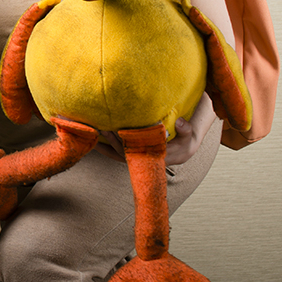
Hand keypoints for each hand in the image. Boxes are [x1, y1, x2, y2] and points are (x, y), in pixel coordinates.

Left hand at [93, 93, 214, 165]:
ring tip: (92, 136)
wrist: (185, 148)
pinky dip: (106, 148)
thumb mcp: (189, 135)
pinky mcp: (134, 154)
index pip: (140, 152)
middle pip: (126, 153)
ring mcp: (139, 158)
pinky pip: (118, 153)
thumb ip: (186, 129)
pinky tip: (94, 141)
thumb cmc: (186, 140)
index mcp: (158, 156)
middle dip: (113, 141)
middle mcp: (146, 159)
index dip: (129, 144)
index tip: (120, 132)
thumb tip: (180, 122)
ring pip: (119, 155)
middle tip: (103, 129)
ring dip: (106, 146)